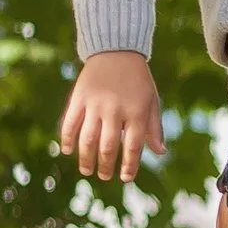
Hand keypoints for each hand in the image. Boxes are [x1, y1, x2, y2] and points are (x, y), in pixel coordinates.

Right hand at [60, 51, 164, 181]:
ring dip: (86, 158)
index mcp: (136, 112)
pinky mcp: (79, 97)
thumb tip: (159, 152)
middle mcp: (116, 110)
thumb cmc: (138, 80)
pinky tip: (67, 149)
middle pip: (108, 147)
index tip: (125, 178)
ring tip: (87, 170)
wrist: (117, 49)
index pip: (133, 147)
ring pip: (88, 139)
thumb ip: (154, 127)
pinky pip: (71, 122)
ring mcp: (96, 104)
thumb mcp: (151, 101)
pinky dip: (67, 138)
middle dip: (106, 165)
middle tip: (104, 176)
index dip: (129, 165)